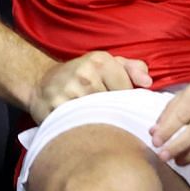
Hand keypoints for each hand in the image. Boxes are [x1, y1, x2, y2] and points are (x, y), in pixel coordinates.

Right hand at [29, 50, 151, 122]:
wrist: (41, 85)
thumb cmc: (82, 76)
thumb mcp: (106, 64)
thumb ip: (132, 68)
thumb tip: (148, 83)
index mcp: (100, 61)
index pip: (128, 91)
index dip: (125, 101)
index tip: (116, 102)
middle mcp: (84, 75)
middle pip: (115, 106)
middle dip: (113, 112)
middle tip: (106, 113)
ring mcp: (69, 92)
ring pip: (100, 117)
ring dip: (100, 122)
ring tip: (94, 119)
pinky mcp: (56, 109)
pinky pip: (80, 126)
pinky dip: (84, 128)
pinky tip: (82, 125)